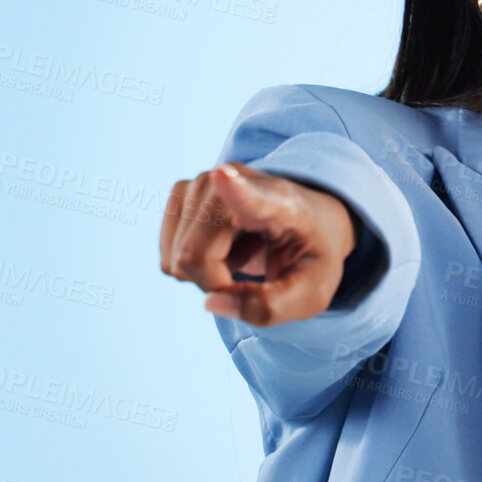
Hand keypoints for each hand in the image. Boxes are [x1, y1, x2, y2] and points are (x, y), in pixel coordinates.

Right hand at [159, 162, 356, 326]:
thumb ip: (267, 307)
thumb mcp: (310, 293)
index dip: (234, 188)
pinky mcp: (182, 191)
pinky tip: (225, 246)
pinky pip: (169, 256)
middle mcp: (236, 180)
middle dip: (217, 284)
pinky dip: (194, 266)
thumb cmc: (312, 256)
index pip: (251, 195)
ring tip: (244, 251)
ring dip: (207, 274)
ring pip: (177, 260)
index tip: (223, 175)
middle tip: (254, 273)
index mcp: (280, 202)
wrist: (312, 222)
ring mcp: (203, 183)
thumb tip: (210, 302)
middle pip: (194, 256)